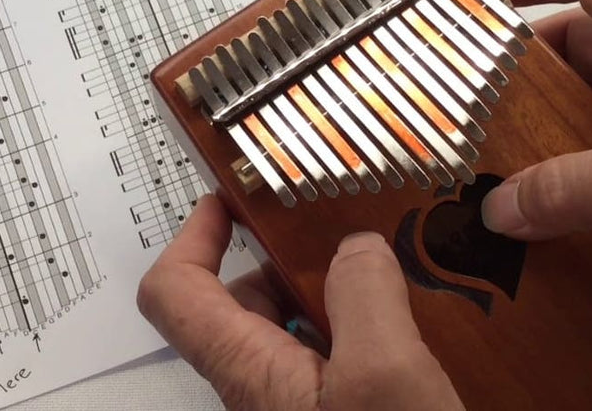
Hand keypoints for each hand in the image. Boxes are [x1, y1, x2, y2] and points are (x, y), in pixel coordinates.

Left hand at [137, 195, 463, 410]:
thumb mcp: (384, 378)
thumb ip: (363, 298)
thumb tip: (354, 249)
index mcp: (250, 372)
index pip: (175, 293)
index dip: (190, 237)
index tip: (227, 201)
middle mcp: (266, 389)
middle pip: (242, 302)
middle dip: (283, 257)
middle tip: (333, 228)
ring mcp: (304, 407)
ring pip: (296, 329)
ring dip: (332, 291)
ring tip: (388, 268)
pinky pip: (336, 360)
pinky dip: (363, 328)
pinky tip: (416, 324)